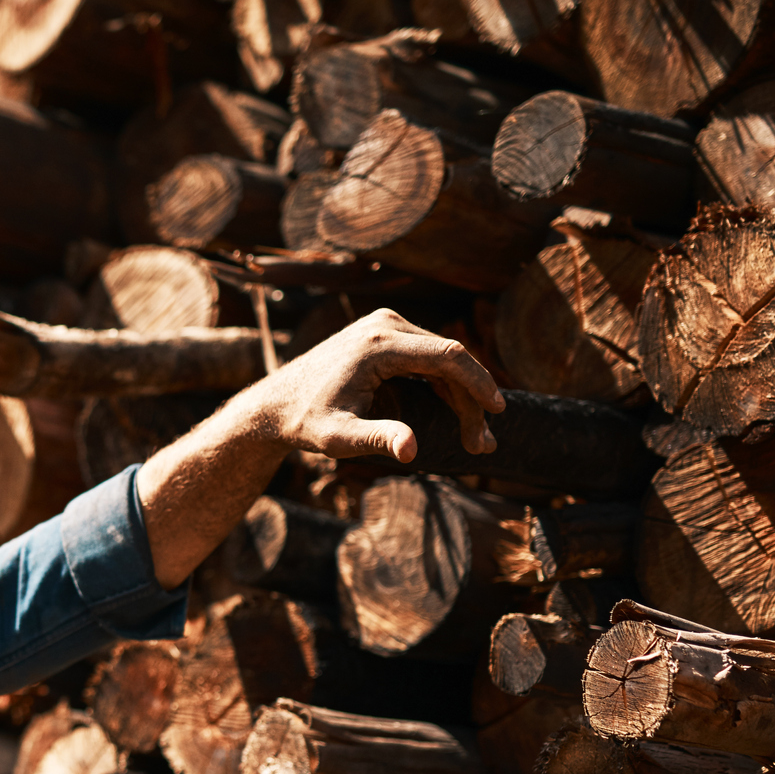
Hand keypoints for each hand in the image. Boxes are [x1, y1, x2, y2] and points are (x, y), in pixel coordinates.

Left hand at [260, 308, 504, 461]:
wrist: (276, 403)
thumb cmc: (305, 422)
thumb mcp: (338, 438)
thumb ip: (377, 439)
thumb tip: (411, 449)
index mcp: (378, 344)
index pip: (447, 355)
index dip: (478, 383)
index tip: (498, 410)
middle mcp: (385, 324)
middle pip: (448, 358)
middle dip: (471, 400)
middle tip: (482, 444)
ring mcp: (384, 324)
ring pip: (441, 358)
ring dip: (461, 395)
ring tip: (474, 438)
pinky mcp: (384, 332)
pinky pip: (426, 356)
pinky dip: (444, 385)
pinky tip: (456, 414)